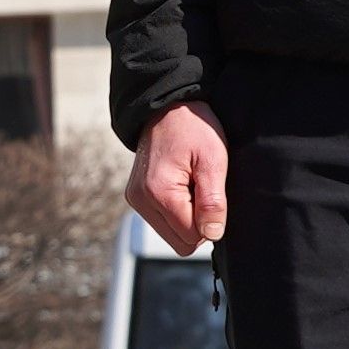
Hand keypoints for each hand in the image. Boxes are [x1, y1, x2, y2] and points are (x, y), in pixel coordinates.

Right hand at [127, 102, 228, 254]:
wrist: (166, 107)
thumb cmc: (193, 128)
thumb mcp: (213, 160)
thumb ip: (213, 201)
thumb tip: (212, 234)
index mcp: (159, 192)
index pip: (192, 236)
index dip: (210, 222)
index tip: (213, 195)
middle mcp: (141, 200)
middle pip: (180, 242)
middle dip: (197, 224)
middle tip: (203, 191)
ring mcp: (135, 199)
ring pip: (171, 235)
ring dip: (186, 218)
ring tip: (192, 186)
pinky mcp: (136, 197)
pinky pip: (162, 222)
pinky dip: (176, 212)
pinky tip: (182, 187)